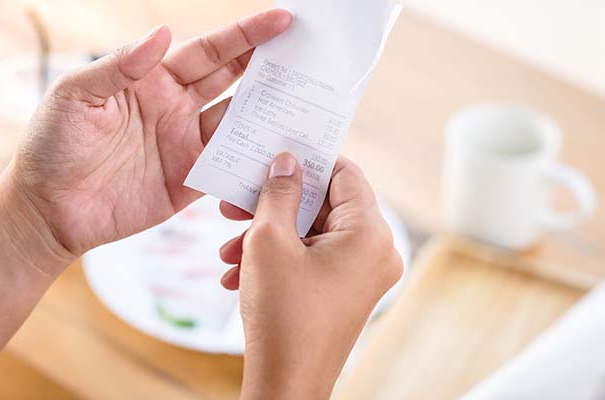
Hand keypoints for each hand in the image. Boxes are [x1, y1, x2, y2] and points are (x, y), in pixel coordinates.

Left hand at [5, 10, 292, 271]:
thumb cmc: (51, 146)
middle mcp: (176, 108)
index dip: (245, 36)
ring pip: (239, 122)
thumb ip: (119, 66)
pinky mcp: (188, 183)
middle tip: (308, 52)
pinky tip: (280, 154)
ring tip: (308, 99)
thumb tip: (163, 34)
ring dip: (271, 111)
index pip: (208, 52)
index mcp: (152, 79)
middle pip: (233, 80)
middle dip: (269, 64)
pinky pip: (229, 168)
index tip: (282, 20)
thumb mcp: (76, 96)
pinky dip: (254, 161)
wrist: (46, 211)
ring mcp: (185, 145)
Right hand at [217, 154, 402, 398]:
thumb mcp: (270, 241)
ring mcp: (363, 276)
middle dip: (274, 206)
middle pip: (324, 205)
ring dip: (268, 236)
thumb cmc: (281, 315)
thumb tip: (286, 163)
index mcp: (370, 233)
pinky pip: (313, 261)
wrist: (285, 385)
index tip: (273, 156)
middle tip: (235, 202)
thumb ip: (279, 193)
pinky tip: (237, 273)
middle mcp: (376, 252)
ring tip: (228, 249)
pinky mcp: (346, 294)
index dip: (307, 160)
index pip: (344, 173)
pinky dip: (278, 261)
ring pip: (312, 235)